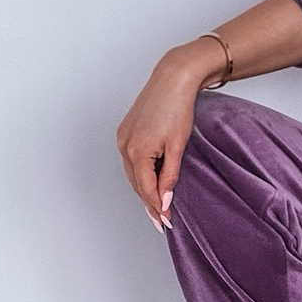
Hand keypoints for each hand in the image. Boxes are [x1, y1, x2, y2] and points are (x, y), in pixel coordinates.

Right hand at [116, 41, 223, 227]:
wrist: (173, 79)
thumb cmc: (178, 108)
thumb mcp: (178, 147)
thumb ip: (169, 176)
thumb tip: (164, 200)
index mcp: (137, 152)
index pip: (146, 190)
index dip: (157, 208)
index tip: (167, 222)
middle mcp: (124, 146)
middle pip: (137, 184)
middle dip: (149, 204)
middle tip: (162, 222)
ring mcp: (122, 138)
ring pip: (133, 174)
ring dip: (144, 190)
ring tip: (157, 207)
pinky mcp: (125, 132)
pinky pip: (131, 161)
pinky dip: (141, 174)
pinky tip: (150, 182)